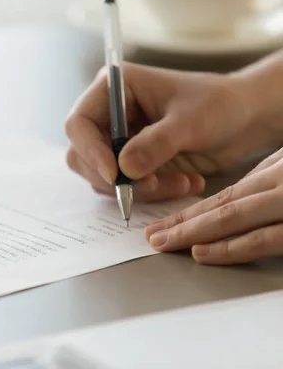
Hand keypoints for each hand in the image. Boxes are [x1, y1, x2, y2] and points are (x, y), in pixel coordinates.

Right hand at [65, 62, 279, 201]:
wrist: (244, 119)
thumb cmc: (219, 105)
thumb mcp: (190, 122)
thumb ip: (156, 144)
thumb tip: (123, 169)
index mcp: (115, 89)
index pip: (79, 123)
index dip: (90, 150)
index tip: (115, 175)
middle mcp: (109, 115)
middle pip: (83, 155)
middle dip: (114, 177)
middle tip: (149, 186)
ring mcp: (118, 141)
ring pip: (103, 176)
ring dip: (138, 189)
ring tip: (179, 182)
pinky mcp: (131, 163)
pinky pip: (125, 187)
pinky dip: (152, 192)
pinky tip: (183, 182)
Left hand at [144, 148, 282, 263]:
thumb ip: (266, 183)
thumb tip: (232, 202)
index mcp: (277, 171)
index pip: (225, 196)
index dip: (189, 213)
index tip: (161, 226)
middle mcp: (280, 186)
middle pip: (222, 207)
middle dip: (183, 224)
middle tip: (153, 237)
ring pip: (234, 218)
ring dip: (195, 233)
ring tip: (166, 244)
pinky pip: (265, 239)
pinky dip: (232, 248)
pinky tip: (202, 252)